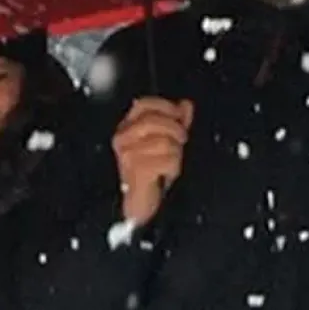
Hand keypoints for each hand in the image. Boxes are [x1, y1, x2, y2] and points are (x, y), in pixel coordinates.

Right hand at [111, 97, 192, 224]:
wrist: (140, 205)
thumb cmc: (153, 173)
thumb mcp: (166, 142)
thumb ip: (176, 122)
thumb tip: (186, 104)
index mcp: (126, 128)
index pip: (144, 104)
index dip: (165, 107)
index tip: (180, 115)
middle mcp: (122, 139)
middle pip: (155, 121)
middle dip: (175, 131)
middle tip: (181, 143)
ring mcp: (128, 154)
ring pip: (165, 141)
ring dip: (175, 154)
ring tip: (171, 164)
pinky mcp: (137, 169)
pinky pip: (168, 159)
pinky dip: (174, 168)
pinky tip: (167, 175)